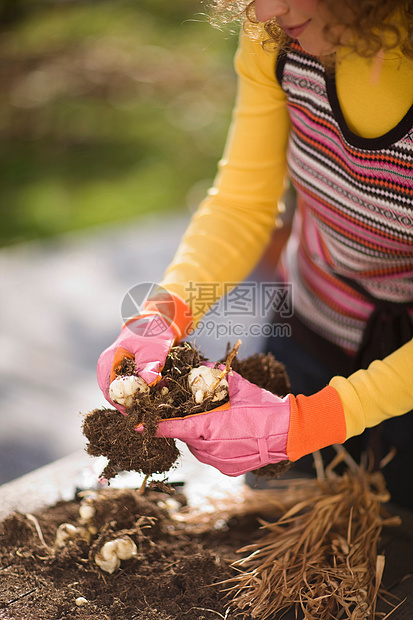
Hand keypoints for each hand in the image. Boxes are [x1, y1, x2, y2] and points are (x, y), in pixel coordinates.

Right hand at [97, 292, 191, 411]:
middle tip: (150, 408)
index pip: (111, 393)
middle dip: (132, 403)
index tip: (142, 412)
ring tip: (154, 398)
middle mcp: (106, 367)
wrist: (154, 323)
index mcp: (109, 362)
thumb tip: (147, 383)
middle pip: (114, 395)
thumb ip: (150, 367)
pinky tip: (152, 391)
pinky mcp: (119, 371)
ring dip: (136, 397)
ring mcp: (111, 369)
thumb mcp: (154, 350)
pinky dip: (137, 391)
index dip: (125, 406)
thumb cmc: (152, 334)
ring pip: (120, 392)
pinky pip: (125, 386)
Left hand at [142, 364, 345, 475]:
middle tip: (198, 413)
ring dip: (201, 435)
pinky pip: (212, 456)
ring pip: (198, 447)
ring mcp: (219, 461)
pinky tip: (229, 436)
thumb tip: (202, 369)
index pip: (172, 428)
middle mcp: (209, 448)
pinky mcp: (228, 469)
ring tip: (220, 423)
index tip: (134, 426)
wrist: (289, 432)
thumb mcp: (238, 387)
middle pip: (186, 436)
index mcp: (208, 427)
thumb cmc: (263, 407)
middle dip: (188, 424)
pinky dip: (214, 446)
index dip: (152, 427)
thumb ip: (216, 379)